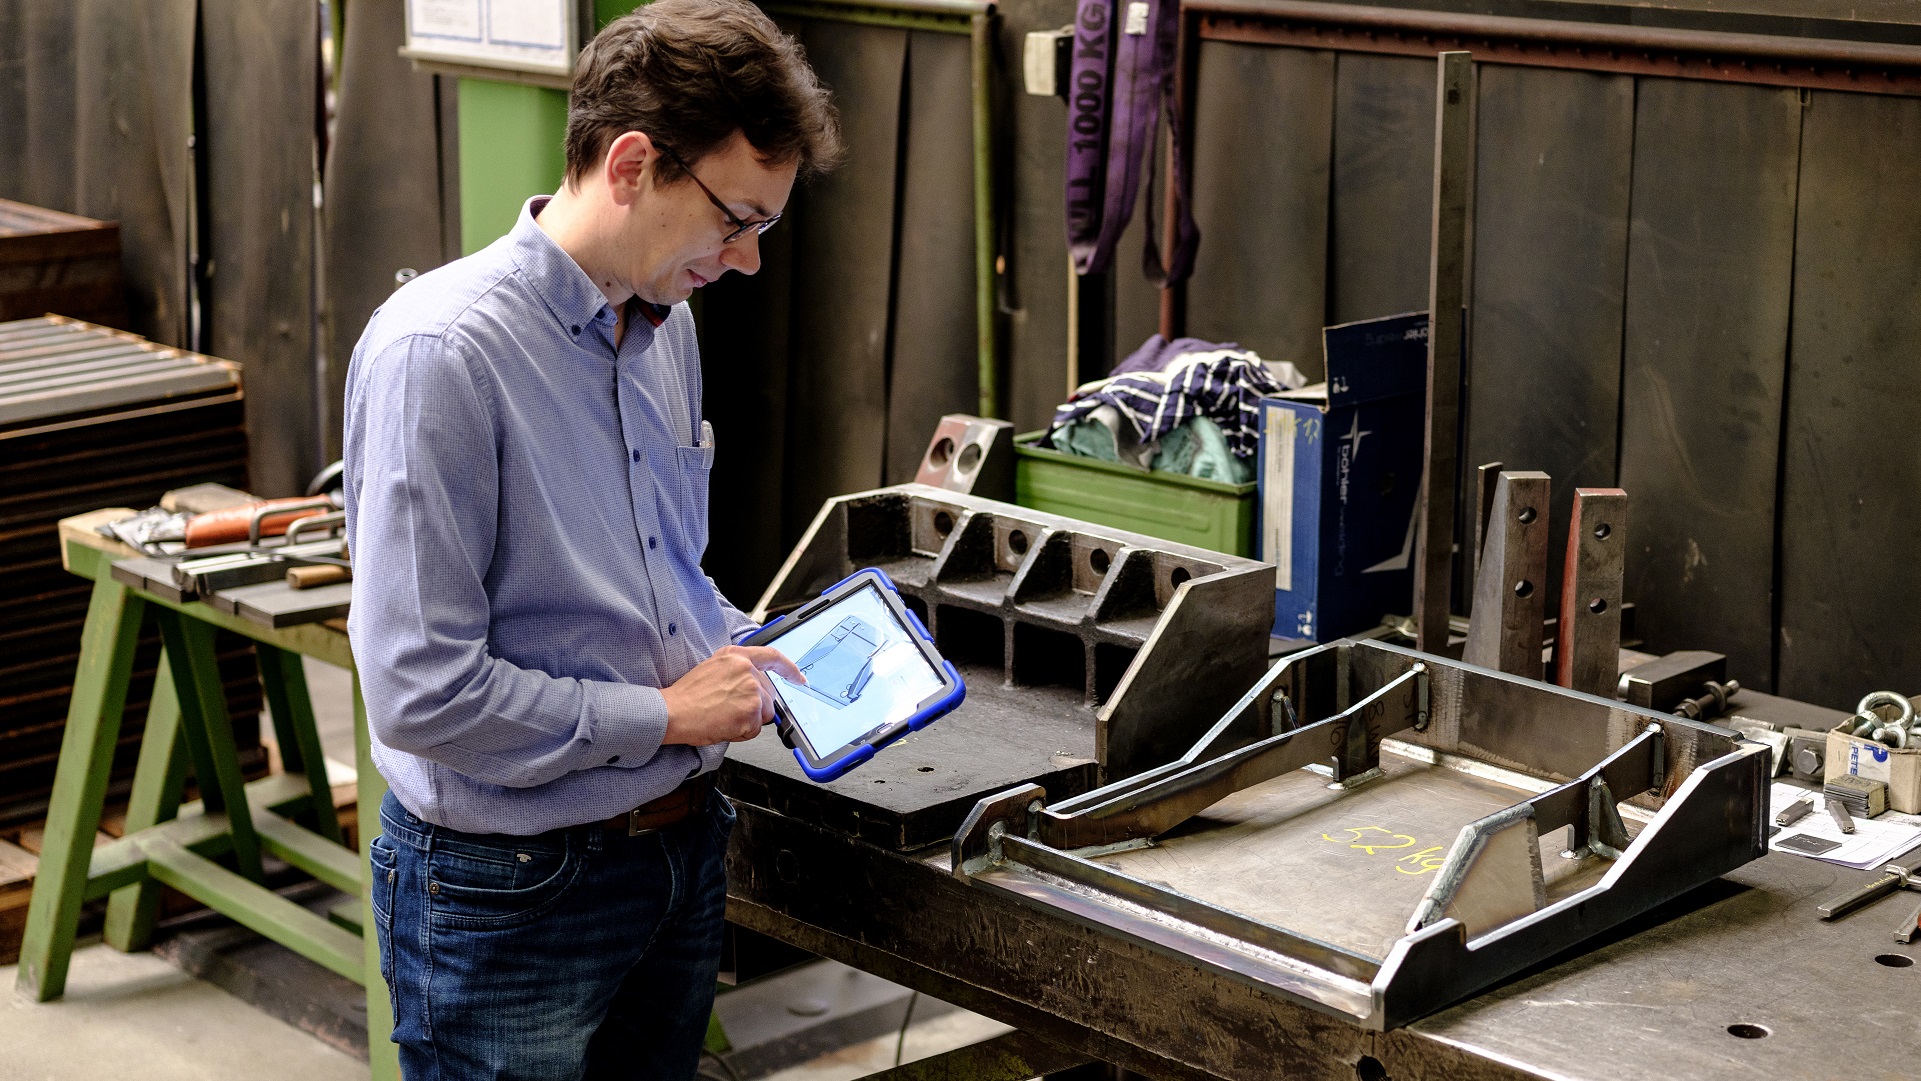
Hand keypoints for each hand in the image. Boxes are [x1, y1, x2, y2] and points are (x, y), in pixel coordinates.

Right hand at [660, 646, 803, 746]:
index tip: (798, 677)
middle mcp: (747, 670)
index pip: (772, 656)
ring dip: (748, 720)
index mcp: (736, 656)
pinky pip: (755, 729)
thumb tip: (754, 682)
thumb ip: (737, 669)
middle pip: (768, 694)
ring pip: (764, 713)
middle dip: (754, 706)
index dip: (789, 668)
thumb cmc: (687, 695)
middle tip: (728, 709)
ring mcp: (751, 690)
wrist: (673, 712)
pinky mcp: (751, 711)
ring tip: (723, 716)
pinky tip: (724, 724)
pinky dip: (742, 732)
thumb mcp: (713, 668)